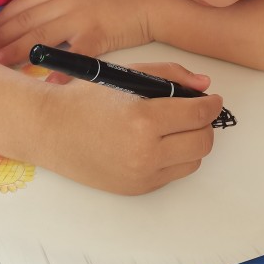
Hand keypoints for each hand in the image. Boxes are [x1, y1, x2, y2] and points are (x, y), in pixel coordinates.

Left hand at [0, 0, 153, 65]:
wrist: (152, 4)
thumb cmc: (118, 0)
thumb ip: (59, 3)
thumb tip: (33, 19)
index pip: (23, 4)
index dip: (2, 19)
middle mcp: (67, 1)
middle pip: (24, 21)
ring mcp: (81, 18)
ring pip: (39, 37)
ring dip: (13, 51)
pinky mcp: (97, 36)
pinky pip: (73, 56)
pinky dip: (57, 70)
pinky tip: (44, 82)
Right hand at [37, 61, 222, 193]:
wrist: (51, 130)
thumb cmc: (86, 99)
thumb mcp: (128, 75)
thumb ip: (170, 75)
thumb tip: (205, 84)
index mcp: (144, 120)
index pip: (198, 114)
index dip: (211, 104)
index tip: (212, 99)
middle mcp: (145, 152)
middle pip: (203, 142)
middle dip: (205, 124)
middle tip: (196, 112)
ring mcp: (141, 175)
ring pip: (193, 161)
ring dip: (191, 143)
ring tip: (174, 128)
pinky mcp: (137, 189)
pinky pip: (172, 174)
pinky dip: (173, 158)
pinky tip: (156, 143)